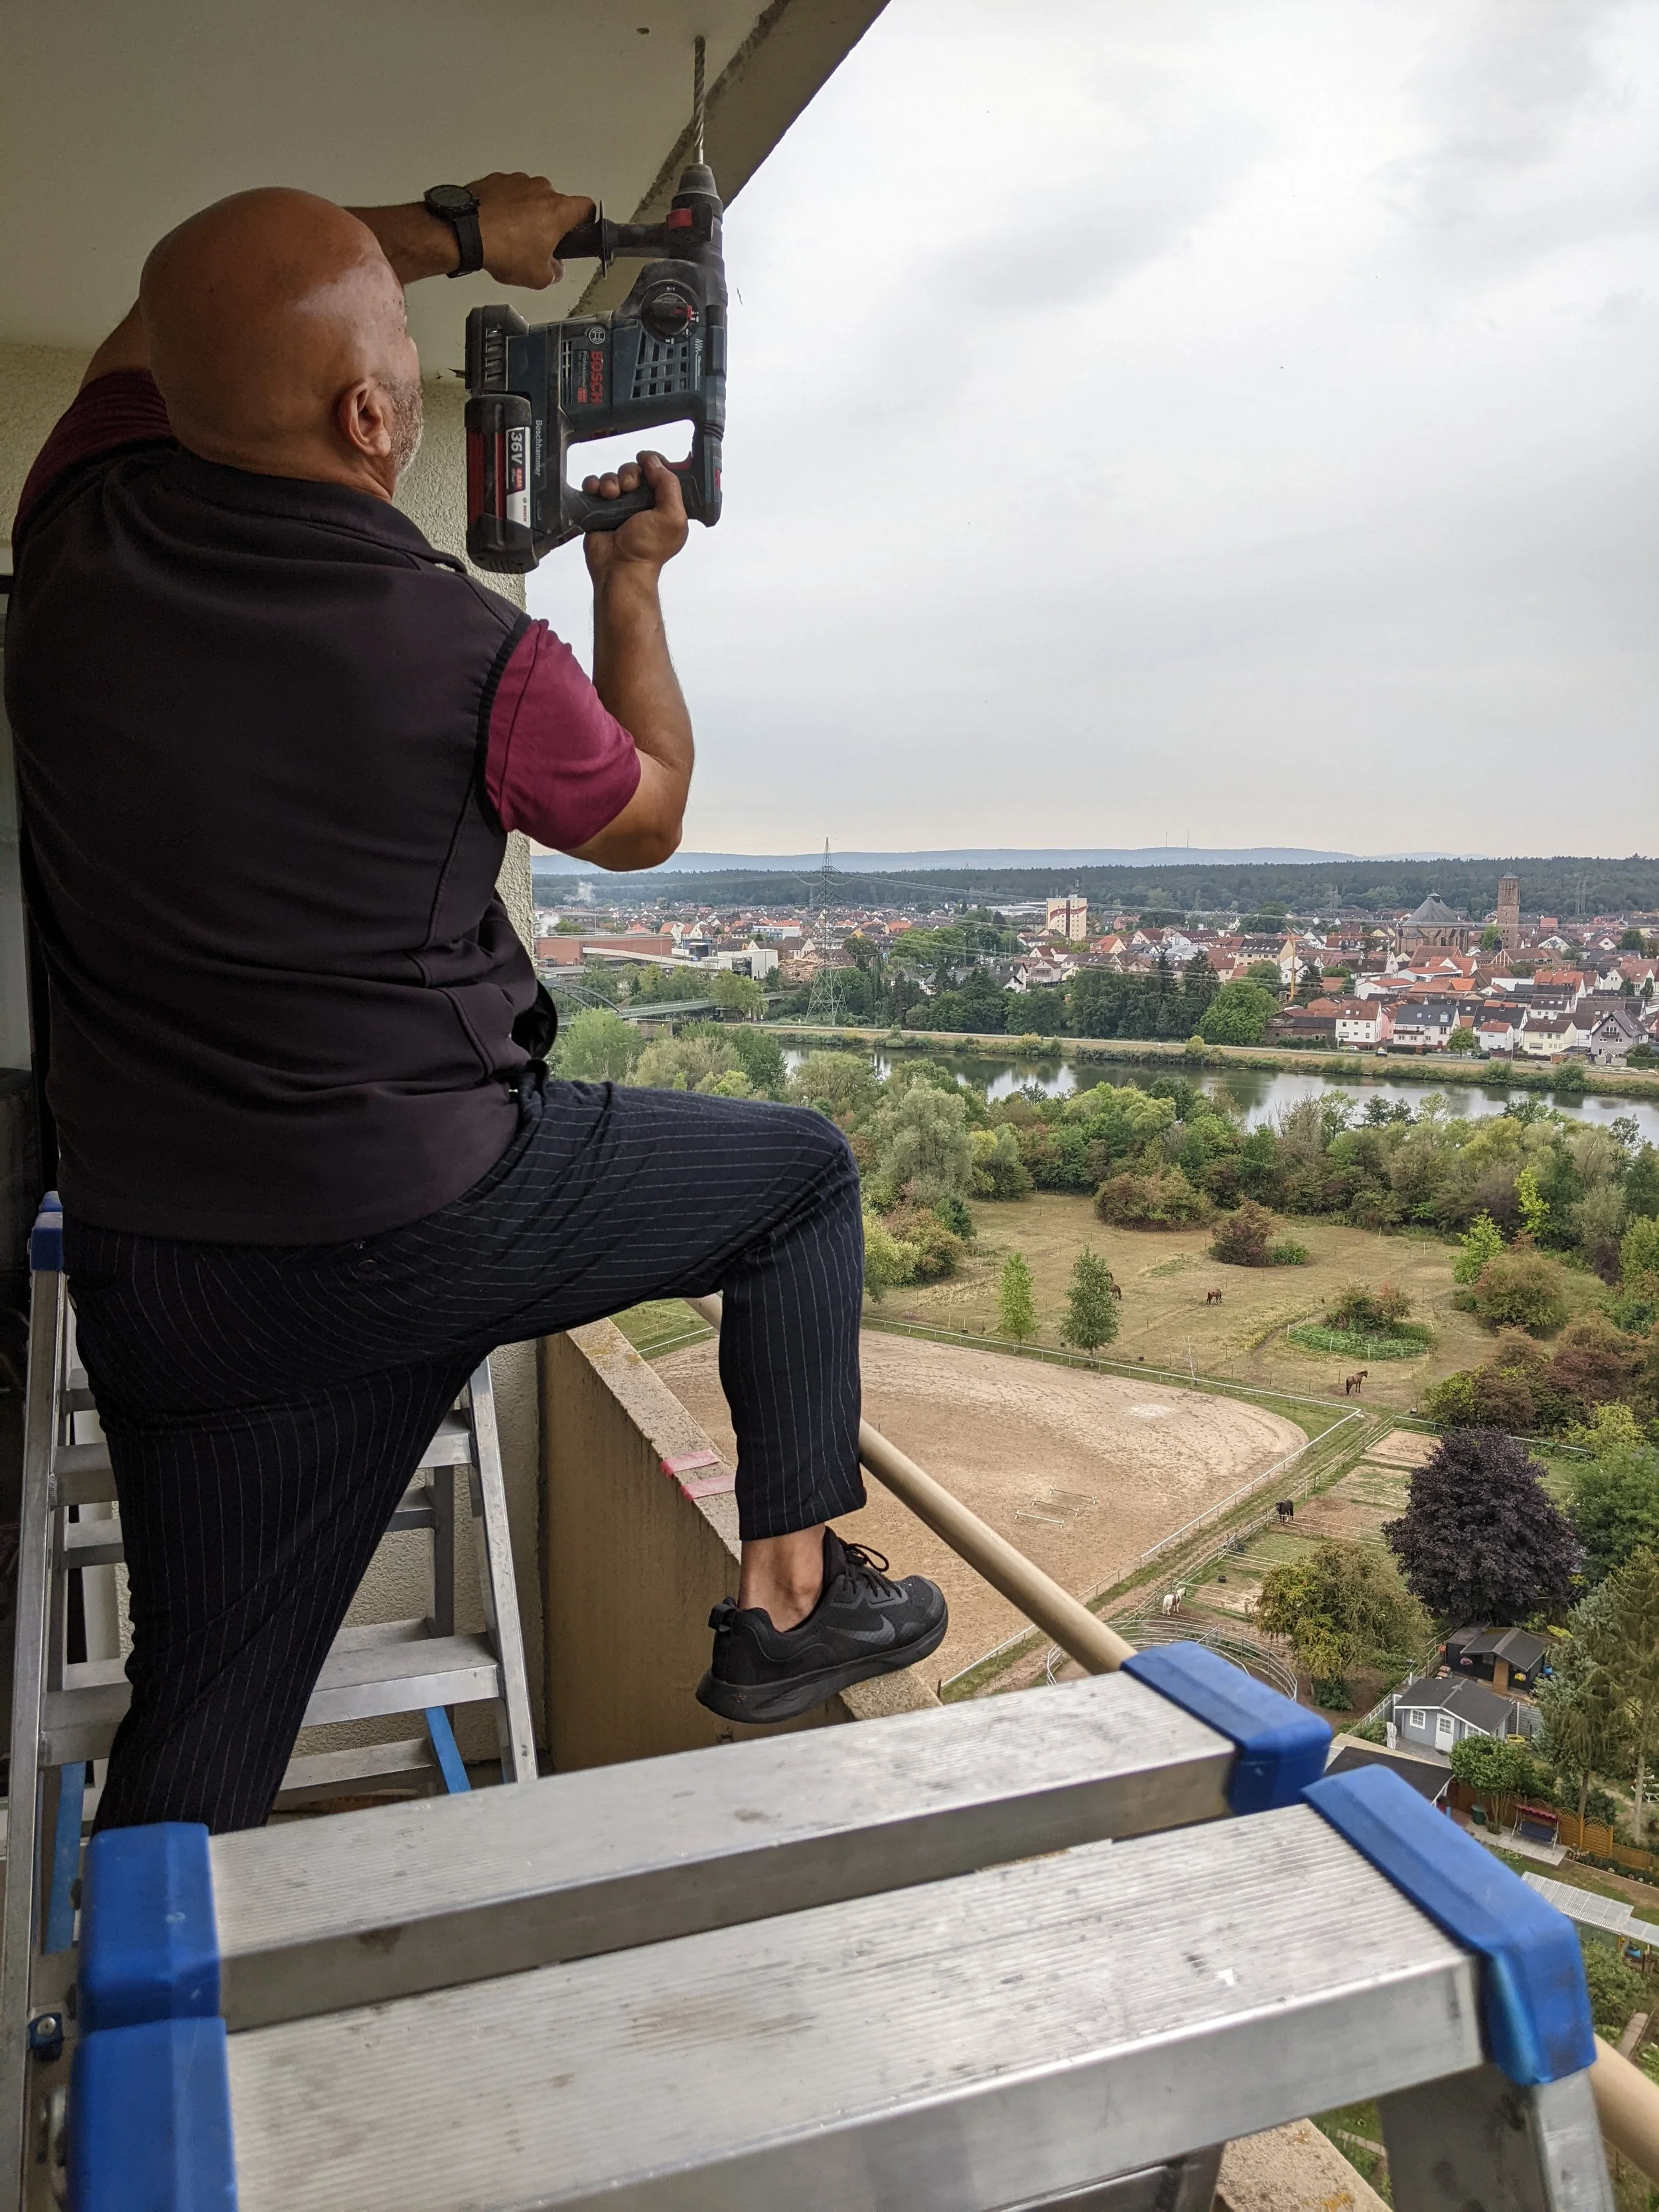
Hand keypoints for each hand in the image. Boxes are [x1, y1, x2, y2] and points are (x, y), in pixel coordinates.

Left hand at [467, 172, 594, 288]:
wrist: (466, 232)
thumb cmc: (503, 249)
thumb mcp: (538, 277)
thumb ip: (554, 272)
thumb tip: (554, 269)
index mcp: (558, 210)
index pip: (586, 208)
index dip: (586, 220)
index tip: (580, 229)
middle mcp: (541, 189)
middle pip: (554, 204)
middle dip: (548, 222)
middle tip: (537, 243)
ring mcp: (517, 181)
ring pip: (530, 197)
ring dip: (525, 212)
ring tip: (510, 236)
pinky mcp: (496, 180)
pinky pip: (507, 193)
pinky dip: (505, 206)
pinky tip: (495, 225)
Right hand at [583, 453, 689, 580]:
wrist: (619, 567)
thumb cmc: (647, 549)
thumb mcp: (672, 516)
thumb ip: (670, 485)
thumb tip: (655, 462)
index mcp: (664, 505)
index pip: (660, 473)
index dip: (654, 464)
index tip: (647, 462)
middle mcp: (642, 504)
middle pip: (634, 471)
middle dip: (630, 474)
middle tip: (629, 488)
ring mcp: (620, 507)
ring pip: (614, 477)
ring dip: (611, 481)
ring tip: (611, 495)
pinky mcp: (600, 511)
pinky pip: (594, 486)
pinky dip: (594, 484)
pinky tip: (597, 492)